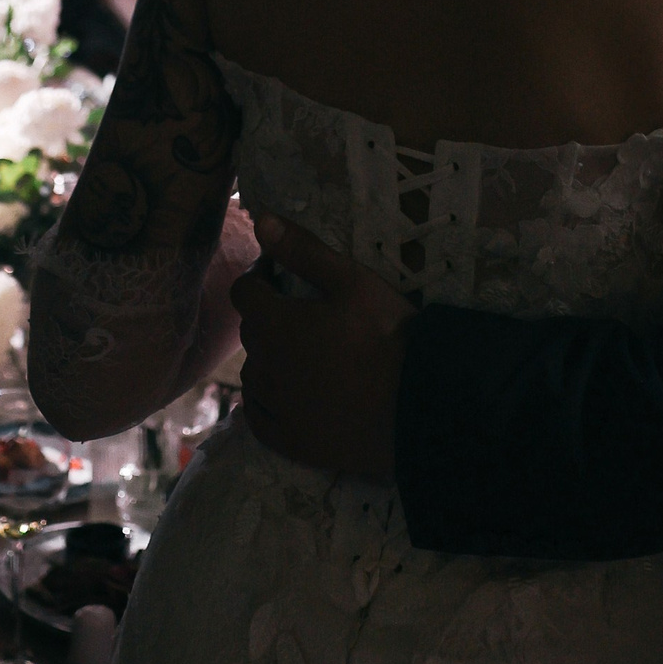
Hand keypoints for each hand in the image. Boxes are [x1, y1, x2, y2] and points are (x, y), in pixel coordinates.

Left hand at [230, 215, 411, 480]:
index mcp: (277, 325)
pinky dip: (265, 404)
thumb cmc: (387, 335)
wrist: (417, 406)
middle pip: (251, 333)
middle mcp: (267, 369)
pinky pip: (260, 420)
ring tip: (303, 355)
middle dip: (267, 317)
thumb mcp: (352, 280)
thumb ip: (303, 250)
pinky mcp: (293, 444)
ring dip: (268, 360)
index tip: (283, 278)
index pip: (245, 292)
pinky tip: (286, 396)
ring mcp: (278, 411)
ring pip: (254, 376)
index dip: (261, 278)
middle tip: (302, 314)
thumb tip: (261, 219)